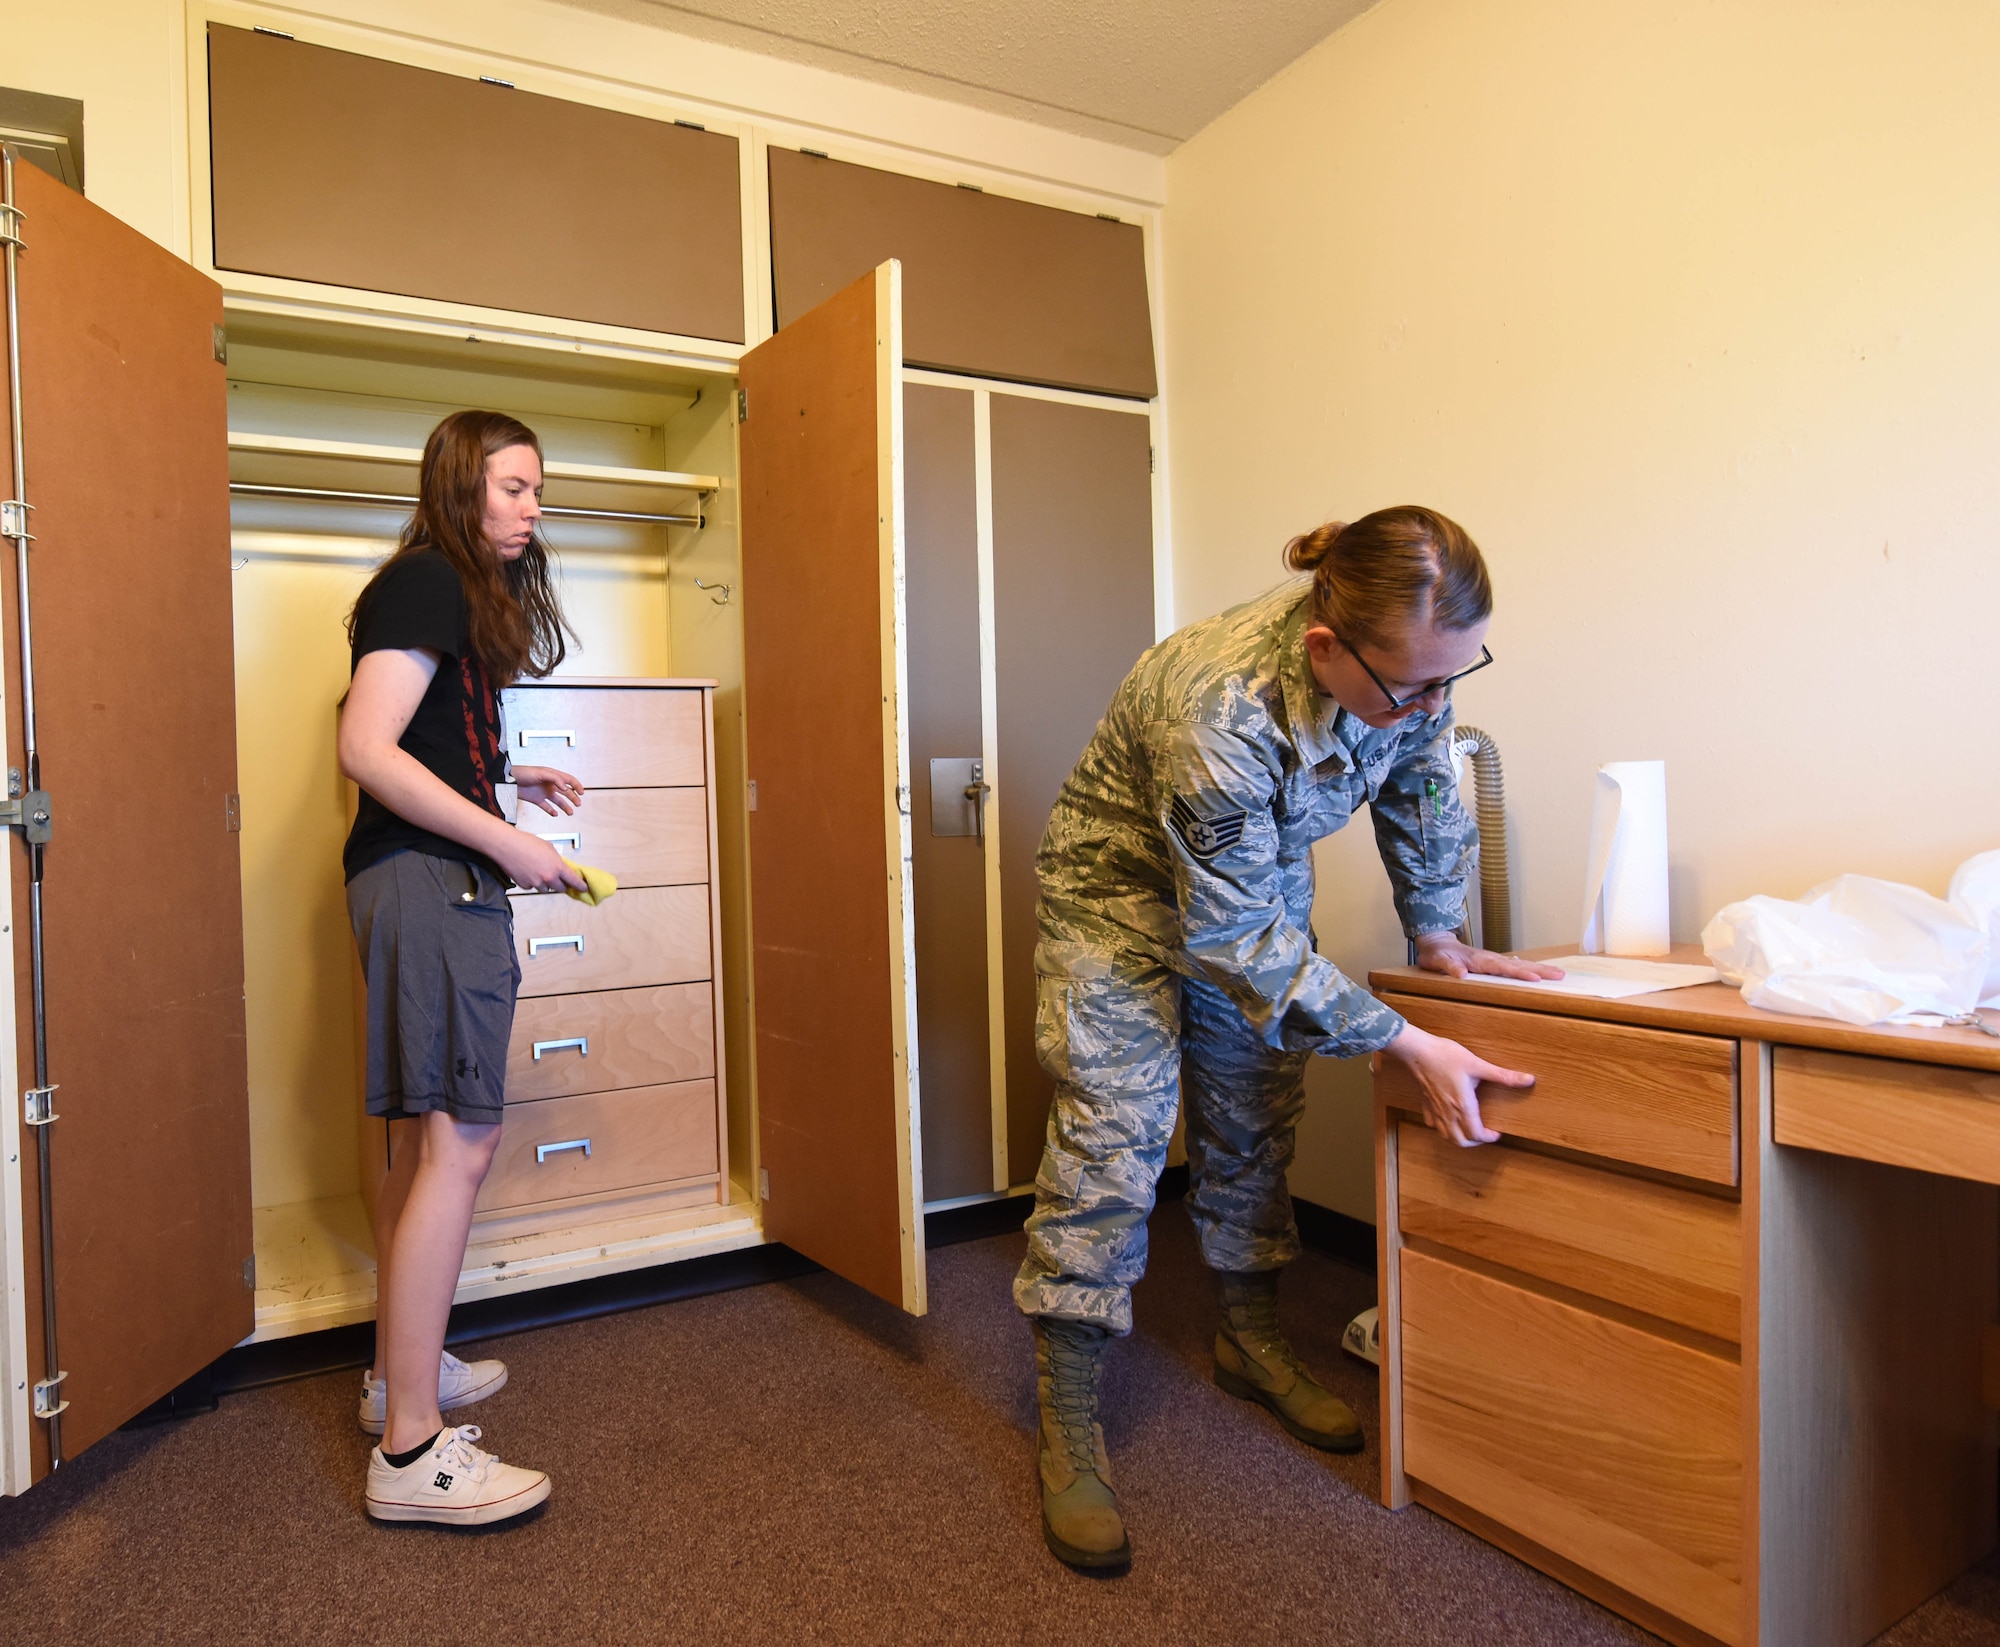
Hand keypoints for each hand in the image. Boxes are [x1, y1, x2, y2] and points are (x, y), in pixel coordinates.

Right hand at [494, 829, 584, 894]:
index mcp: (557, 867)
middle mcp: (548, 877)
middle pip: (560, 888)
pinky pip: (532, 887)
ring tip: (538, 871)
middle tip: (559, 880)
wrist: (507, 846)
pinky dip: (532, 882)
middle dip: (561, 885)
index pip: (574, 881)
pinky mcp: (525, 885)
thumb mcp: (548, 846)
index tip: (583, 888)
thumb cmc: (525, 842)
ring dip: (545, 883)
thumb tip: (558, 864)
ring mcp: (536, 883)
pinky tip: (528, 871)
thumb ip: (555, 858)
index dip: (580, 886)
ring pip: (545, 889)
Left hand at [514, 765, 585, 816]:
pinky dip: (552, 811)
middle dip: (573, 798)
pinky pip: (547, 807)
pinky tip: (555, 814)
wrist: (508, 780)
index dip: (577, 785)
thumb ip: (555, 779)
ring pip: (558, 801)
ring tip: (570, 812)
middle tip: (578, 804)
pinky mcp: (537, 800)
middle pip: (566, 792)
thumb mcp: (541, 773)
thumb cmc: (523, 773)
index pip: (569, 780)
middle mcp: (550, 784)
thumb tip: (566, 787)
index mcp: (553, 776)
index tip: (582, 792)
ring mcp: (544, 792)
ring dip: (565, 806)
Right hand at [1382, 1023, 1535, 1146]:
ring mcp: (1435, 1109)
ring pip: (1446, 1135)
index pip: (1476, 1134)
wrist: (1417, 1051)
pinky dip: (1442, 1127)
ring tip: (1468, 1129)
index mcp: (1463, 1106)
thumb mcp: (1478, 1064)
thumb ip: (1503, 1076)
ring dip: (1459, 1137)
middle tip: (1484, 1134)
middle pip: (1461, 1141)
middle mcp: (1448, 1113)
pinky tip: (1447, 1118)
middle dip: (1475, 1142)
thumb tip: (1528, 1079)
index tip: (1497, 1132)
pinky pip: (1432, 1124)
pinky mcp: (1425, 1103)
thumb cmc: (1445, 1056)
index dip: (1489, 1138)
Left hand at [1415, 931, 1564, 982]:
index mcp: (1480, 960)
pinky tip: (1540, 973)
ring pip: (1520, 964)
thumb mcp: (1437, 961)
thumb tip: (1462, 974)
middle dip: (1540, 970)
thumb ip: (1449, 967)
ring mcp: (1493, 959)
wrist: (1435, 942)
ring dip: (1539, 968)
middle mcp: (1490, 958)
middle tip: (1560, 975)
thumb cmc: (1436, 954)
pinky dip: (1529, 968)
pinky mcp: (1493, 962)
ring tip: (1559, 973)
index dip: (1520, 974)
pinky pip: (1514, 966)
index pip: (1503, 968)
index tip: (1537, 979)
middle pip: (1518, 965)